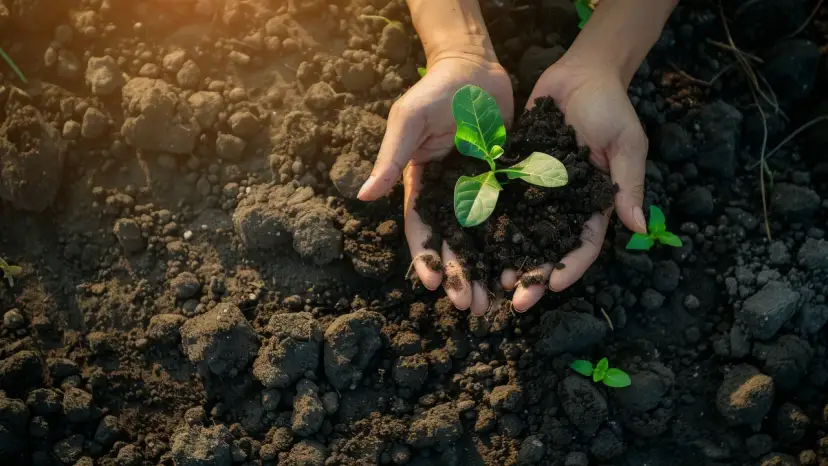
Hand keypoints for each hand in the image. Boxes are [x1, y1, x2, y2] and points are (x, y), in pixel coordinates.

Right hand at [357, 53, 513, 312]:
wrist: (475, 67)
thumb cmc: (435, 91)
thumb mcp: (408, 121)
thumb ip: (391, 158)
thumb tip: (365, 196)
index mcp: (422, 186)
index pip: (422, 230)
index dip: (427, 259)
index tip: (435, 285)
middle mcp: (450, 195)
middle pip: (454, 243)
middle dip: (461, 275)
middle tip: (470, 306)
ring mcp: (479, 191)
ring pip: (484, 238)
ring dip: (487, 268)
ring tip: (497, 297)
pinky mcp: (505, 182)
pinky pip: (512, 216)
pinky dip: (516, 240)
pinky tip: (525, 263)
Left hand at [510, 55, 648, 310]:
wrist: (580, 74)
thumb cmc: (610, 106)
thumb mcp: (626, 142)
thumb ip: (627, 183)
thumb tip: (639, 229)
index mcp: (594, 203)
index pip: (583, 245)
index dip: (570, 267)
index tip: (553, 286)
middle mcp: (563, 204)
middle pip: (548, 248)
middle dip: (533, 276)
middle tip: (514, 300)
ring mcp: (537, 192)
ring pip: (521, 233)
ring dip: (507, 258)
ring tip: (490, 279)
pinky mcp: (514, 174)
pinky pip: (501, 203)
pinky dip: (488, 224)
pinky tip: (472, 242)